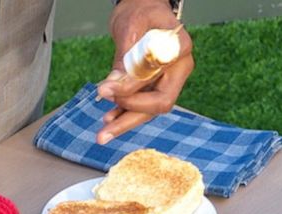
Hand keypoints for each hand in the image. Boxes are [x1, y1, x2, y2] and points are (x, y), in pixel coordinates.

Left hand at [95, 0, 193, 144]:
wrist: (141, 8)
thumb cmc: (140, 11)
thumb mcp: (130, 27)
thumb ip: (125, 57)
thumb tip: (112, 87)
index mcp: (178, 49)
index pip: (158, 81)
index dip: (132, 91)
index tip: (106, 91)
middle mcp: (178, 68)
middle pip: (159, 103)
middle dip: (130, 118)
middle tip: (104, 129)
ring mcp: (168, 79)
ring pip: (149, 109)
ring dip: (125, 122)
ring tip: (103, 133)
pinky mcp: (154, 85)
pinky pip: (141, 104)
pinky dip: (124, 112)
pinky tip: (109, 119)